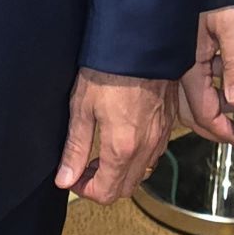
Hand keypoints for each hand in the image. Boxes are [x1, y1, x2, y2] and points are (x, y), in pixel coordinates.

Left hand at [56, 70, 177, 206]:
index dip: (85, 191)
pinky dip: (137, 157)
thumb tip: (64, 178)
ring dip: (121, 172)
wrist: (141, 41)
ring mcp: (161, 135)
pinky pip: (154, 154)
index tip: (73, 177)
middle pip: (126, 188)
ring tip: (102, 153)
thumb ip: (75, 148)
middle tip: (84, 167)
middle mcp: (146, 147)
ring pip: (142, 173)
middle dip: (103, 185)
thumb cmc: (110, 68)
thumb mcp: (82, 108)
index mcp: (122, 147)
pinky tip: (123, 138)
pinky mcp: (169, 122)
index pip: (106, 192)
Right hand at [178, 6, 233, 156]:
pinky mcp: (184, 54)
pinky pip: (195, 86)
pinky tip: (229, 94)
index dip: (226, 133)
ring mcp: (180, 63)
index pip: (205, 113)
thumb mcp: (232, 23)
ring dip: (216, 115)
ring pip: (194, 102)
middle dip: (221, 131)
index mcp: (188, 66)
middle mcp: (180, 69)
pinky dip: (212, 97)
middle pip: (196, 114)